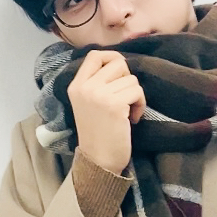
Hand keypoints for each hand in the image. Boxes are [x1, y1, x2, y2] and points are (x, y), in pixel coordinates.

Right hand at [67, 51, 145, 174]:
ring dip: (135, 95)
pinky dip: (140, 105)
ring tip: (127, 113)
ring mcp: (98, 95)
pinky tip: (132, 119)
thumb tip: (121, 64)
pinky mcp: (114, 104)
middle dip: (127, 79)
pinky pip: (137, 92)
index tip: (121, 73)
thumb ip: (96, 83)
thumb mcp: (87, 104)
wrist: (98, 160)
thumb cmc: (97, 134)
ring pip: (131, 79)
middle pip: (118, 63)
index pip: (95, 55)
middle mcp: (85, 87)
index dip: (112, 57)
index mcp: (76, 86)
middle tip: (124, 98)